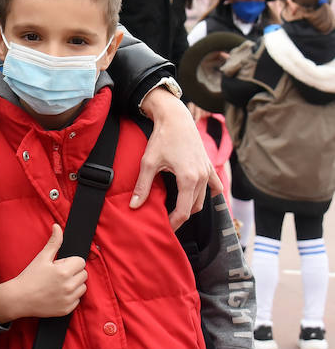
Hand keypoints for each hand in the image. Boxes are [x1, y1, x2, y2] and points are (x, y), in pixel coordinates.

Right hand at [0, 226, 85, 321]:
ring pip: (82, 287)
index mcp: (64, 271)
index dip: (70, 262)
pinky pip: (77, 300)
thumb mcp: (41, 258)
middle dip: (73, 272)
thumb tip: (57, 227)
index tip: (60, 265)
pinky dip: (70, 297)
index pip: (81, 262)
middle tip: (58, 275)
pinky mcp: (67, 309)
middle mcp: (69, 286)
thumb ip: (54, 242)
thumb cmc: (29, 277)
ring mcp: (69, 299)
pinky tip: (57, 294)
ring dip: (74, 284)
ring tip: (58, 284)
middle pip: (84, 274)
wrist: (19, 298)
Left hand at [137, 88, 221, 227]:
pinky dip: (207, 195)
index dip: (174, 223)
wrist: (176, 119)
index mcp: (189, 179)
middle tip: (166, 221)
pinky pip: (214, 187)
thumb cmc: (162, 139)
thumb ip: (142, 186)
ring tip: (175, 211)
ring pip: (203, 199)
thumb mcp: (148, 163)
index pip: (183, 211)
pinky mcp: (210, 166)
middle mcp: (202, 177)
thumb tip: (134, 205)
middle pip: (194, 207)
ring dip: (190, 207)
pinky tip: (195, 197)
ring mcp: (208, 172)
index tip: (164, 228)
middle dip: (180, 216)